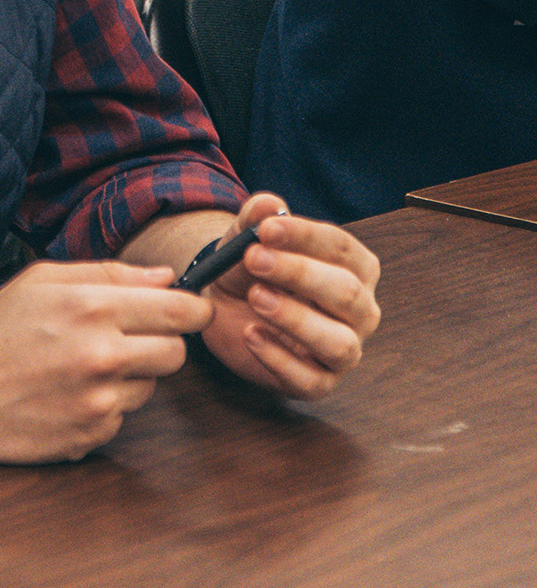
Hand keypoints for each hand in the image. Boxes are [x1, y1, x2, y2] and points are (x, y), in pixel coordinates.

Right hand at [0, 259, 210, 462]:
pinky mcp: (91, 436)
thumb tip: (166, 278)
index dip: (196, 309)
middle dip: (164, 342)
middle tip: (133, 337)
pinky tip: (70, 393)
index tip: (196, 309)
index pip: (177, 311)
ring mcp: (98, 401)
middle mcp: (102, 356)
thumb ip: (109, 273)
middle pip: (176, 352)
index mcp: (91, 308)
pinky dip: (106, 405)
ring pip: (150, 386)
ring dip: (131, 375)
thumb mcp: (43, 280)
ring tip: (84, 365)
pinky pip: (122, 417)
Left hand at [198, 193, 380, 400]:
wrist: (226, 304)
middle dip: (299, 273)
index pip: (342, 249)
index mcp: (356, 268)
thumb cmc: (252, 267)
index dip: (304, 237)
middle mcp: (360, 310)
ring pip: (339, 344)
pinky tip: (251, 335)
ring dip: (296, 319)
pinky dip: (280, 360)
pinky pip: (312, 381)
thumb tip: (270, 205)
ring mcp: (344, 350)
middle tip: (254, 258)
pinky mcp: (319, 382)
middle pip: (346, 294)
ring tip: (255, 297)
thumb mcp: (248, 236)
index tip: (265, 230)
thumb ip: (256, 216)